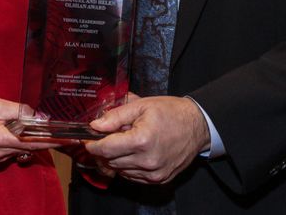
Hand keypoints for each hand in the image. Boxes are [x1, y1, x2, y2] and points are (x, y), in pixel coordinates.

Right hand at [0, 97, 59, 161]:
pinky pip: (14, 148)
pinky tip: (15, 127)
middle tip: (56, 128)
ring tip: (28, 122)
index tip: (68, 140)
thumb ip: (17, 110)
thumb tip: (37, 115)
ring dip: (30, 137)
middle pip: (30, 147)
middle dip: (44, 138)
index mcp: (0, 138)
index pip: (33, 143)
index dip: (52, 141)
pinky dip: (20, 139)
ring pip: (23, 148)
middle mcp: (0, 152)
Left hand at [83, 96, 209, 183]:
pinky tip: (133, 153)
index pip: (106, 149)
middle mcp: (147, 161)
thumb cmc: (171, 112)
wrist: (198, 126)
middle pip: (111, 160)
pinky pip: (133, 176)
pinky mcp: (159, 179)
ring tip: (124, 142)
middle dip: (104, 149)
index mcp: (142, 140)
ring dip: (116, 158)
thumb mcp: (142, 105)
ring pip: (120, 170)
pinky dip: (128, 166)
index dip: (92, 144)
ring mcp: (154, 173)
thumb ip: (116, 116)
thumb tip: (95, 125)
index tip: (87, 139)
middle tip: (106, 136)